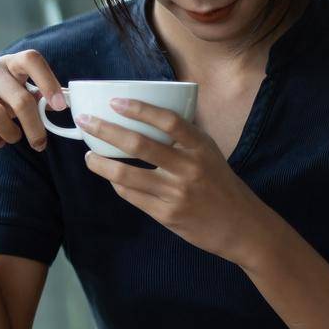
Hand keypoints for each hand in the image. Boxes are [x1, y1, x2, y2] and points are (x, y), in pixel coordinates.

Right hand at [0, 50, 66, 150]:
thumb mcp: (11, 87)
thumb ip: (35, 94)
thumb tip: (62, 103)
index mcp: (8, 62)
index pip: (31, 60)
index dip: (48, 81)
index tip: (60, 107)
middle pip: (20, 99)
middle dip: (34, 127)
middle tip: (40, 144)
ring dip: (11, 134)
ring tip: (12, 139)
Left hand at [78, 99, 278, 264]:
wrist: (242, 227)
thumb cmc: (220, 184)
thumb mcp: (210, 155)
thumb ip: (183, 139)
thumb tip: (144, 118)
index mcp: (201, 147)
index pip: (169, 121)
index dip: (141, 109)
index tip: (115, 102)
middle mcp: (189, 168)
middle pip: (140, 145)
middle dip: (106, 130)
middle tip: (86, 122)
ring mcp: (176, 193)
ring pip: (126, 174)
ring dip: (100, 163)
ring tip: (88, 156)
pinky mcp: (166, 214)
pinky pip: (131, 195)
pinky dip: (117, 184)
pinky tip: (110, 177)